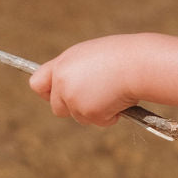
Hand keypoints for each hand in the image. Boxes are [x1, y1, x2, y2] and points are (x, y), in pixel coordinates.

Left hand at [29, 34, 152, 127]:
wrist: (140, 64)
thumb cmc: (124, 56)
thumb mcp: (93, 56)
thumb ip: (77, 70)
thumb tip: (75, 88)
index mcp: (63, 63)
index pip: (37, 83)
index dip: (47, 93)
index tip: (59, 96)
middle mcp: (62, 82)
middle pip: (58, 108)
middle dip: (74, 108)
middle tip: (97, 99)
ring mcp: (74, 98)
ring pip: (79, 117)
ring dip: (96, 112)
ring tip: (114, 92)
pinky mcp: (89, 112)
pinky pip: (99, 121)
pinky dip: (111, 116)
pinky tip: (121, 99)